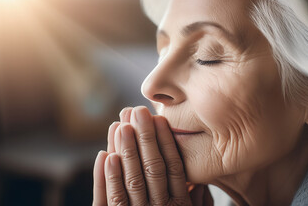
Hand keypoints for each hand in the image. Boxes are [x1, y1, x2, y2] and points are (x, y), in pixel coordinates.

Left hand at [93, 106, 212, 205]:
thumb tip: (202, 186)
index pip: (174, 169)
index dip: (165, 143)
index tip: (159, 119)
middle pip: (152, 170)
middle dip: (144, 139)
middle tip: (137, 111)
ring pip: (130, 182)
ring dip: (124, 152)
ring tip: (120, 125)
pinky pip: (110, 202)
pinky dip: (106, 179)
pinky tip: (105, 155)